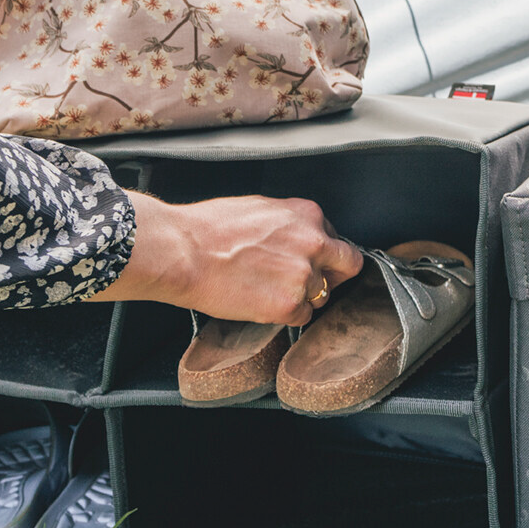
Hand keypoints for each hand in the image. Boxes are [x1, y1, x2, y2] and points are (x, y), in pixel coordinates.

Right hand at [84, 191, 362, 326]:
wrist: (182, 251)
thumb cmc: (207, 229)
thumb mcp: (258, 209)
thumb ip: (288, 224)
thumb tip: (295, 236)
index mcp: (306, 214)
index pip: (336, 239)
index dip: (323, 254)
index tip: (309, 262)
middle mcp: (314, 242)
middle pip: (347, 267)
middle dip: (331, 277)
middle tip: (305, 284)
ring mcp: (303, 276)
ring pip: (321, 296)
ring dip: (301, 299)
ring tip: (267, 292)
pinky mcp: (288, 305)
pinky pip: (301, 318)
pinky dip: (285, 316)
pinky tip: (260, 304)